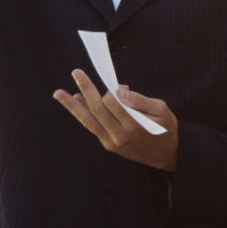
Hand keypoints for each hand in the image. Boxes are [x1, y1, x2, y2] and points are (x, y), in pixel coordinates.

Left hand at [53, 69, 178, 170]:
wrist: (168, 155)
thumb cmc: (166, 128)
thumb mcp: (161, 109)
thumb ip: (139, 99)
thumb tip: (119, 89)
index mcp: (134, 126)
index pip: (113, 103)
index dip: (112, 90)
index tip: (118, 85)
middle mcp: (120, 136)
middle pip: (97, 110)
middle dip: (86, 89)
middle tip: (76, 72)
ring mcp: (112, 142)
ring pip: (88, 121)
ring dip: (73, 106)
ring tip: (58, 93)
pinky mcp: (109, 145)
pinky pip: (92, 126)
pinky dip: (83, 114)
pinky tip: (75, 101)